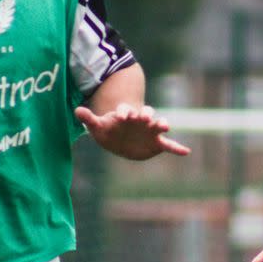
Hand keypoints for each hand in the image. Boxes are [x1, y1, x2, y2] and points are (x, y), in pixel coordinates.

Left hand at [74, 103, 189, 159]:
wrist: (119, 140)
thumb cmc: (108, 130)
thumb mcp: (97, 126)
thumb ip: (89, 118)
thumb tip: (76, 110)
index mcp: (125, 114)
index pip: (126, 110)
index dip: (124, 112)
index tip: (123, 116)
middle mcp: (140, 119)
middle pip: (146, 113)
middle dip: (146, 114)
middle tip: (145, 117)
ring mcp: (150, 130)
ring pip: (158, 124)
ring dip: (162, 124)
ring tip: (164, 126)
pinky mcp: (157, 142)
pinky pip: (169, 145)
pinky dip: (177, 148)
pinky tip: (186, 151)